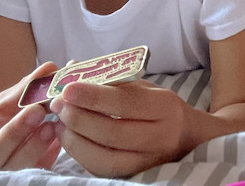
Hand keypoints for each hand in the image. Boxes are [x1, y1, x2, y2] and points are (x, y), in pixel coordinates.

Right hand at [0, 63, 61, 172]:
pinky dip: (46, 155)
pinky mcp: (21, 183)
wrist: (14, 142)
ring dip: (34, 145)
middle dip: (12, 134)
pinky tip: (57, 138)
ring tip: (51, 124)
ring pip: (12, 170)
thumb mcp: (5, 106)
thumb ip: (25, 89)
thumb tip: (50, 67)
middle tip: (36, 111)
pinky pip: (34, 173)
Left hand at [50, 79, 190, 177]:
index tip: (68, 88)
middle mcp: (160, 136)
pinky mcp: (134, 175)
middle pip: (112, 132)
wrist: (186, 138)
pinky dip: (80, 154)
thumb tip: (74, 69)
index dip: (93, 96)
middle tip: (59, 104)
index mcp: (164, 107)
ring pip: (104, 157)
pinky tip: (69, 138)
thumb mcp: (145, 88)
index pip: (125, 103)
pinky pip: (102, 169)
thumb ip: (112, 81)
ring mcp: (148, 161)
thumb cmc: (159, 108)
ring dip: (74, 139)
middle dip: (79, 118)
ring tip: (59, 122)